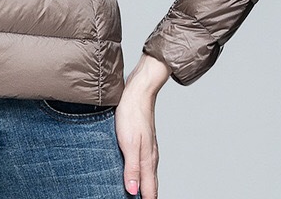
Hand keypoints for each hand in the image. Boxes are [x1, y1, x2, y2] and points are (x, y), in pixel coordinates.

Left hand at [115, 54, 169, 198]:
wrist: (137, 92)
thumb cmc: (132, 115)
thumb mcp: (128, 143)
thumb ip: (132, 168)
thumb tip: (134, 192)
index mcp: (148, 161)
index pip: (150, 191)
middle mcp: (151, 157)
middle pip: (151, 185)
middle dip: (146, 196)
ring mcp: (148, 148)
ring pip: (148, 174)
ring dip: (144, 186)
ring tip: (137, 194)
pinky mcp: (143, 140)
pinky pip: (143, 163)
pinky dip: (140, 173)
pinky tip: (133, 172)